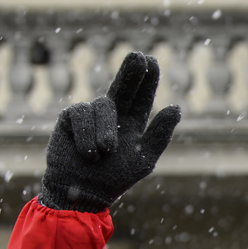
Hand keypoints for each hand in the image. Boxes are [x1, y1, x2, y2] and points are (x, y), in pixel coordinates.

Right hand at [40, 52, 181, 212]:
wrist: (82, 192)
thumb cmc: (115, 177)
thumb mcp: (144, 158)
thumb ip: (160, 133)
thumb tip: (177, 107)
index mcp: (133, 122)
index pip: (142, 96)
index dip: (148, 78)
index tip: (152, 60)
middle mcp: (113, 114)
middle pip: (123, 86)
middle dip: (131, 71)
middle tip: (138, 57)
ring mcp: (91, 114)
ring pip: (103, 106)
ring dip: (105, 131)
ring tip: (105, 152)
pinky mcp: (70, 118)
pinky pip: (80, 115)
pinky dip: (86, 135)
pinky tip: (88, 153)